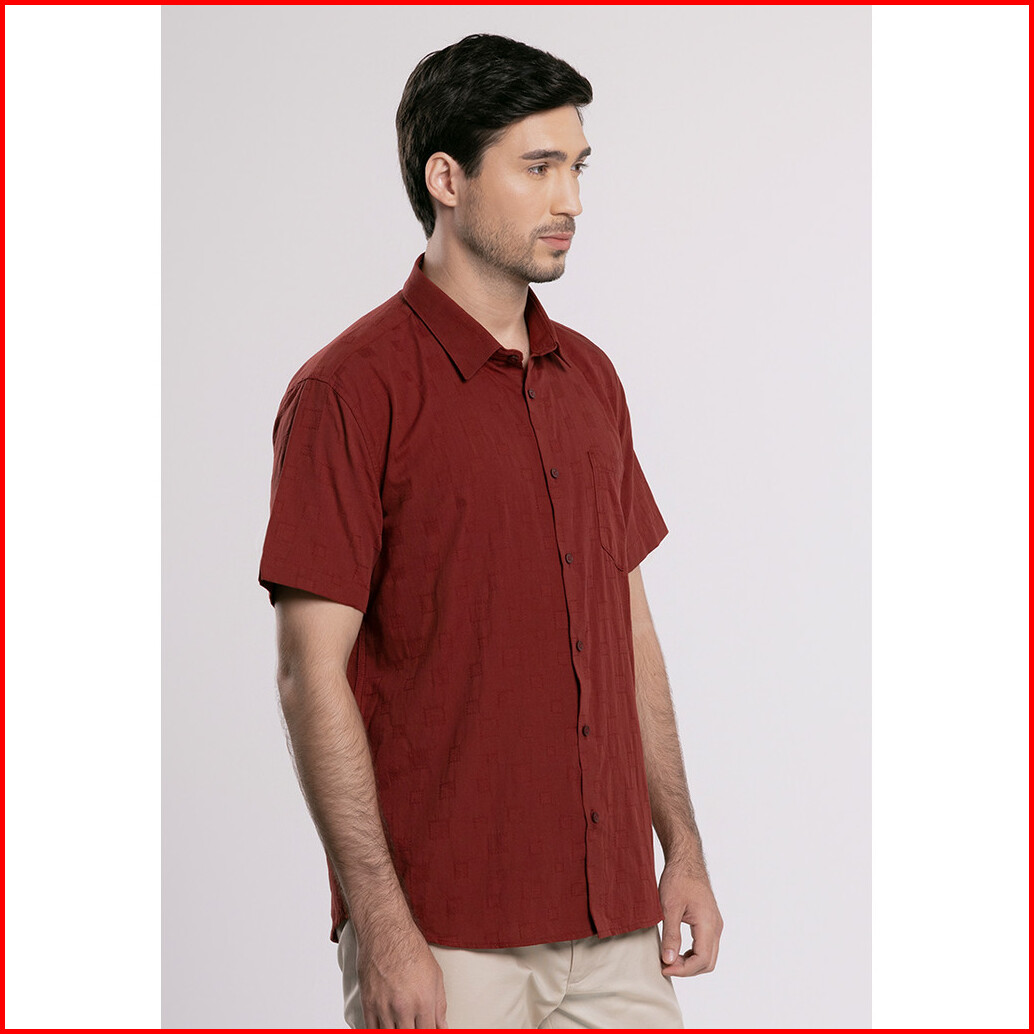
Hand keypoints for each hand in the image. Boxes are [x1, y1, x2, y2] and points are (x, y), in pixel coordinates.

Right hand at [355, 920, 448, 1027]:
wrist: (386, 932)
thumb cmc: (412, 951)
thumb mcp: (435, 976)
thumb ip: (440, 1006)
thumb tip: (443, 1028)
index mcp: (424, 1002)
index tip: (427, 1030)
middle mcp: (404, 1008)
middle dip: (413, 1032)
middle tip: (413, 1024)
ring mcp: (384, 1007)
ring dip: (396, 1031)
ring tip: (401, 1023)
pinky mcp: (367, 1004)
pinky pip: (371, 1031)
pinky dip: (378, 1032)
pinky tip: (386, 1027)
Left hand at [657, 860, 722, 976]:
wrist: (686, 859)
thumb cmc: (678, 879)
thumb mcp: (670, 907)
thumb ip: (671, 935)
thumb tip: (669, 960)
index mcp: (708, 924)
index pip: (702, 960)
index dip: (683, 970)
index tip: (664, 967)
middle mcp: (716, 926)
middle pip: (708, 962)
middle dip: (687, 969)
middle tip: (665, 965)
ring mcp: (715, 924)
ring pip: (709, 956)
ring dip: (690, 963)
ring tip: (669, 958)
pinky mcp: (710, 920)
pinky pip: (706, 945)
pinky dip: (693, 954)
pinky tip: (677, 949)